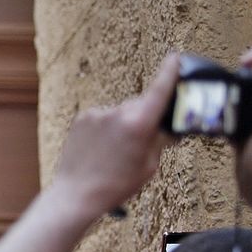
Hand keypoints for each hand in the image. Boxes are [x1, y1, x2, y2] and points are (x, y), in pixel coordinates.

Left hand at [50, 53, 179, 213]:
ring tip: (116, 151)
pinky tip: (102, 148)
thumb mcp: (149, 165)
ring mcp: (97, 114)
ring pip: (121, 112)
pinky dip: (107, 127)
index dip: (169, 72)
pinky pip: (103, 118)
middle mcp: (117, 113)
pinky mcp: (82, 119)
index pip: (159, 90)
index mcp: (139, 124)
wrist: (76, 193)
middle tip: (144, 140)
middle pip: (140, 105)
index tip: (175, 57)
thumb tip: (165, 128)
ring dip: (124, 124)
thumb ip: (159, 141)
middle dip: (146, 117)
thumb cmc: (116, 185)